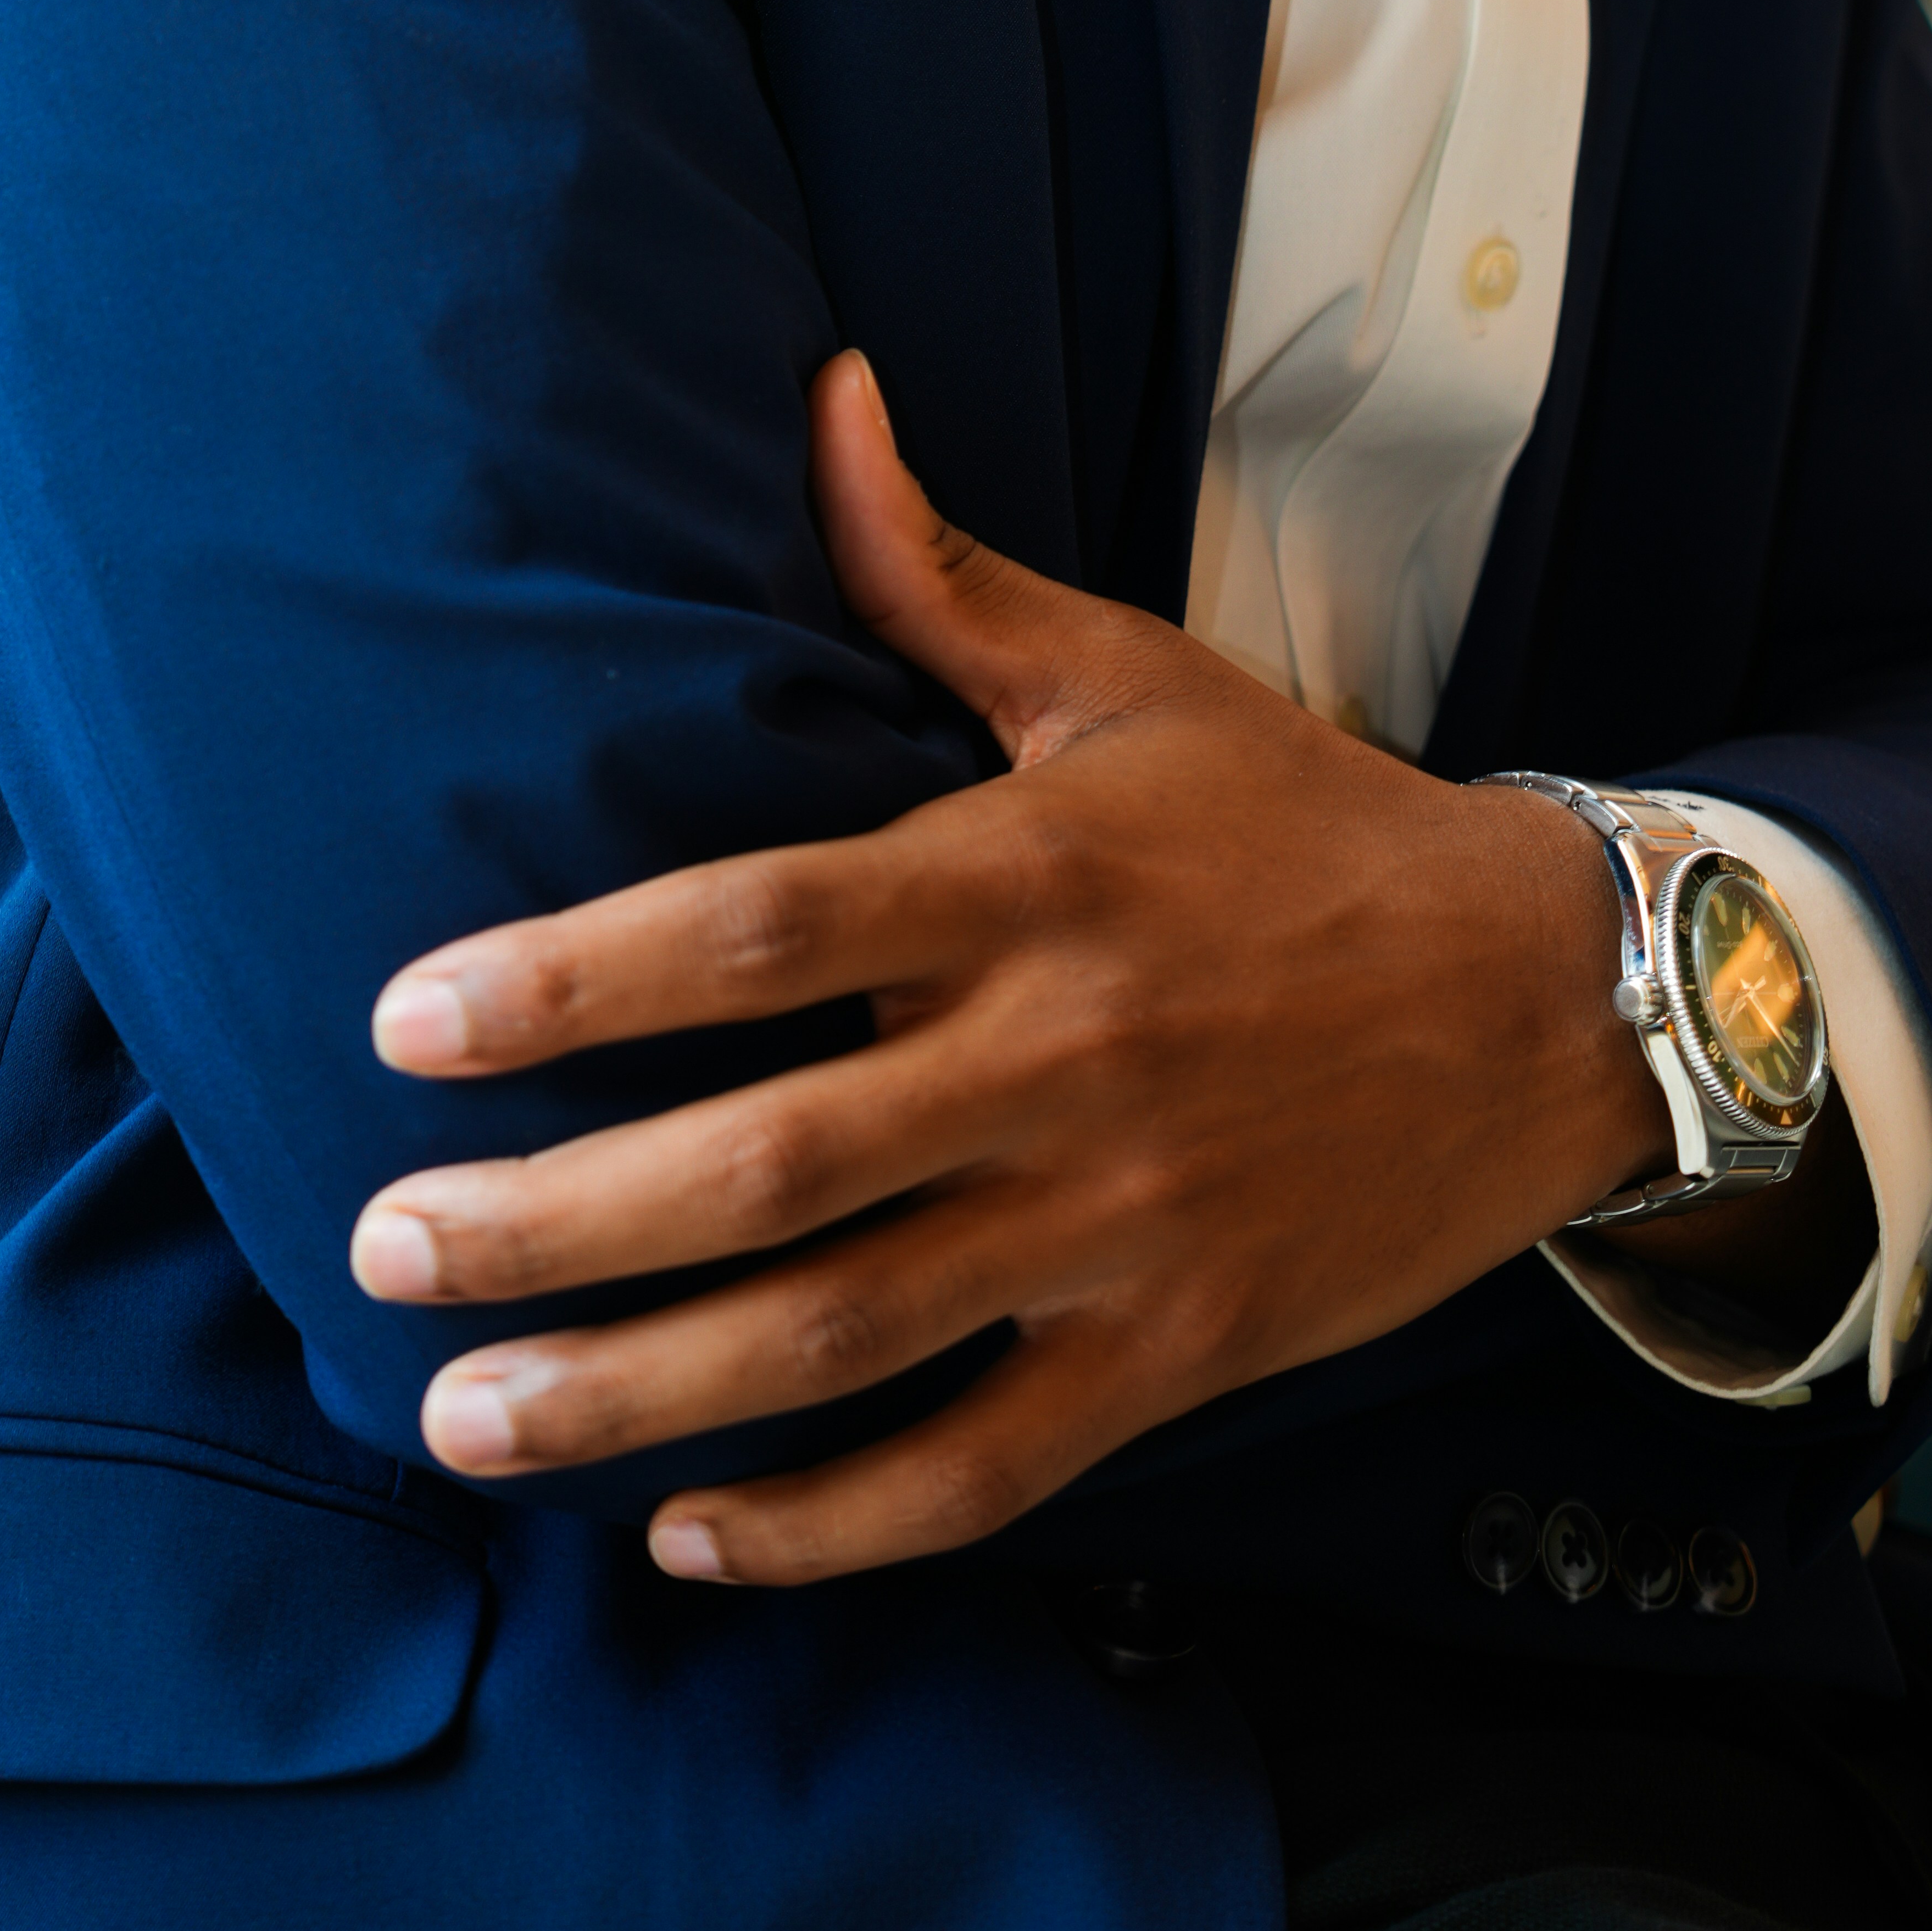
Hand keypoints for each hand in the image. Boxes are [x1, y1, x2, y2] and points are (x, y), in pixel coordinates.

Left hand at [349, 352, 1663, 1582]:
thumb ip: (941, 567)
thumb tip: (822, 392)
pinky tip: (693, 1538)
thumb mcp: (1128, 677)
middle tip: (382, 1250)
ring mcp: (1118, 1224)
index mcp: (1026, 882)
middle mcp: (1057, 1058)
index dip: (574, 977)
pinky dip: (831, 1524)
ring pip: (840, 1336)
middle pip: (768, 1162)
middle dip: (553, 1222)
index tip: (408, 1023)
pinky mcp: (1178, 1354)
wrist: (1549, 994)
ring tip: (462, 1419)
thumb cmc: (1303, 823)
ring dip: (635, 1394)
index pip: (758, 930)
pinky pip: (978, 1464)